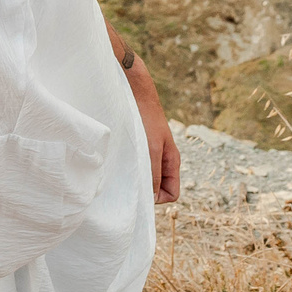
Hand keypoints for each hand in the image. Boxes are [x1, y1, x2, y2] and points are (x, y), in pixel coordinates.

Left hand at [125, 58, 180, 203]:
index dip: (158, 197)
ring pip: (146, 177)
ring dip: (135, 177)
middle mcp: (163, 161)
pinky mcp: (139, 148)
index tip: (142, 187)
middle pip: (158, 188)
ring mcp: (151, 154)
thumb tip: (151, 198)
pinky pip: (137, 166)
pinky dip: (129, 167)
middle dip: (145, 188)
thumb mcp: (151, 149)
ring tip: (123, 169)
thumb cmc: (146, 119)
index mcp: (172, 162)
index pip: (172, 194)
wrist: (135, 93)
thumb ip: (153, 174)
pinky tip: (119, 161)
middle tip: (129, 180)